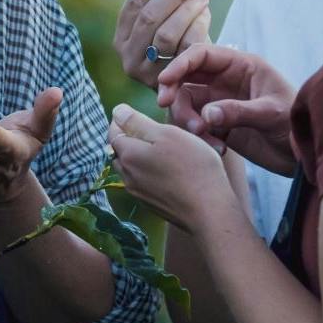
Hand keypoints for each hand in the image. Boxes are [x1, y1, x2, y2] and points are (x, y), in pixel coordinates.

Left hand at [108, 104, 234, 232]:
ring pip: (130, 167)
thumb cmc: (193, 166)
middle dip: (130, 138)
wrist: (208, 210)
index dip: (124, 119)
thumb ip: (138, 122)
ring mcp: (138, 193)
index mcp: (128, 155)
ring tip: (163, 150)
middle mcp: (127, 176)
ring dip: (140, 156)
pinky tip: (169, 171)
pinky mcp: (150, 204)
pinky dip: (149, 172)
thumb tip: (117, 111)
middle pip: (120, 150)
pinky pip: (142, 182)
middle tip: (154, 131)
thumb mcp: (167, 134)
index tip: (142, 115)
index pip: (114, 131)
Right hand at [114, 0, 210, 88]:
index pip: (134, 3)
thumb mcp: (167, 19)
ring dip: (187, 9)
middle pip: (149, 17)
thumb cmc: (177, 42)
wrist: (188, 83)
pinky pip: (185, 50)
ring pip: (166, 34)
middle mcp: (128, 55)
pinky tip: (206, 12)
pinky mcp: (169, 82)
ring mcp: (147, 72)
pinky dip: (197, 27)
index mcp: (121, 36)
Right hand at [156, 45, 297, 176]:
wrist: (305, 156)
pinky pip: (196, 126)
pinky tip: (219, 149)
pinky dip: (199, 138)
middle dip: (175, 93)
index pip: (202, 55)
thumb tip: (205, 115)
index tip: (164, 82)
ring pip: (187, 104)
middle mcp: (227, 81)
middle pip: (187, 78)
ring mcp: (221, 103)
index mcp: (241, 66)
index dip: (179, 64)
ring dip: (186, 119)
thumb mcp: (272, 114)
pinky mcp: (220, 126)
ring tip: (204, 135)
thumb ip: (239, 112)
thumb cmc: (297, 125)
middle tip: (167, 109)